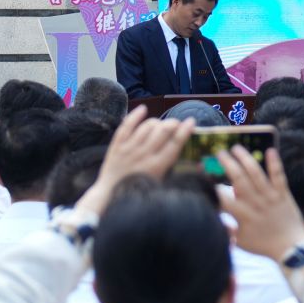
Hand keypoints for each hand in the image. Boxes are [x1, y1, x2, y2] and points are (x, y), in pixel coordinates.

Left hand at [78, 107, 194, 216]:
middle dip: (173, 123)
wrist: (110, 193)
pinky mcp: (117, 146)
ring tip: (160, 125)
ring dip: (157, 122)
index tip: (191, 122)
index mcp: (157, 166)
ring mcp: (129, 149)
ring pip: (147, 126)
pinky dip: (135, 116)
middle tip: (176, 124)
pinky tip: (143, 109)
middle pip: (163, 130)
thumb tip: (193, 158)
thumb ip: (173, 169)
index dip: (185, 130)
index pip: (175, 143)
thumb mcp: (160, 182)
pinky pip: (126, 126)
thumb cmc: (139, 189)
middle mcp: (144, 155)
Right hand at [215, 146, 303, 258]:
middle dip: (227, 163)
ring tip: (236, 147)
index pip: (221, 197)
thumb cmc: (263, 245)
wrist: (290, 248)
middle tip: (219, 153)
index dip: (209, 184)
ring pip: (256, 174)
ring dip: (245, 158)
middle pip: (238, 179)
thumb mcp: (239, 241)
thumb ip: (226, 228)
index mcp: (242, 215)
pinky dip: (274, 163)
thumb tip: (215, 217)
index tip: (201, 171)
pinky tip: (270, 150)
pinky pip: (279, 176)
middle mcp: (255, 203)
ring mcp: (270, 197)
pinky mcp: (283, 195)